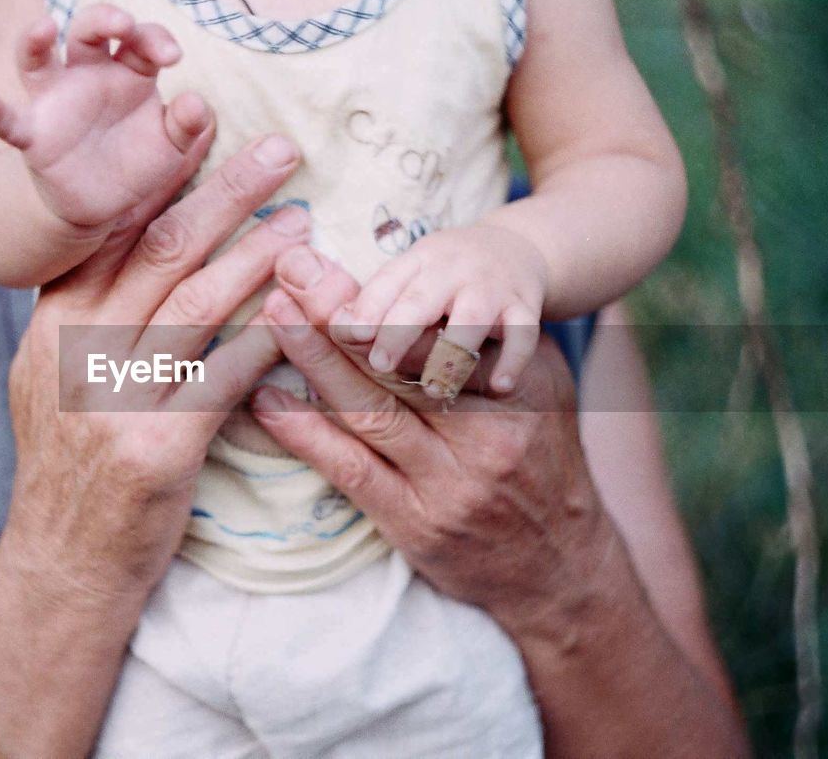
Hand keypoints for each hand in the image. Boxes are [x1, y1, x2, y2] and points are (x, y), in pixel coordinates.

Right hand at [0, 5, 209, 234]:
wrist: (103, 206)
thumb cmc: (137, 163)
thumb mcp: (171, 146)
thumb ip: (187, 124)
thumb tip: (196, 103)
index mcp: (128, 71)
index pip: (141, 40)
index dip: (155, 39)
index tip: (173, 57)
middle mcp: (87, 75)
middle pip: (89, 30)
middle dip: (104, 19)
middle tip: (124, 24)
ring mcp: (55, 101)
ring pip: (37, 58)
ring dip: (36, 40)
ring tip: (44, 27)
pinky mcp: (33, 135)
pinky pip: (9, 121)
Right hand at [4, 135, 306, 604]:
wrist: (63, 563)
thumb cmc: (69, 468)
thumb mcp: (46, 381)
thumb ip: (78, 315)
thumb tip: (119, 247)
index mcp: (51, 325)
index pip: (109, 229)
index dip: (161, 174)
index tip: (203, 129)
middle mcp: (75, 351)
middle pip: (160, 250)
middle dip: (226, 194)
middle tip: (280, 153)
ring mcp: (113, 400)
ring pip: (197, 306)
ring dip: (259, 258)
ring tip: (304, 226)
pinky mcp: (157, 448)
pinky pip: (225, 380)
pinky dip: (267, 344)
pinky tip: (303, 319)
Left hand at [254, 245, 612, 628]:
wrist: (561, 567)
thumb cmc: (539, 461)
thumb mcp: (542, 389)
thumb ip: (491, 343)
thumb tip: (426, 289)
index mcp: (517, 386)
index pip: (436, 330)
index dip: (375, 294)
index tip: (322, 261)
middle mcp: (488, 431)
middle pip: (398, 362)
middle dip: (335, 314)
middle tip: (287, 274)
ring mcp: (450, 482)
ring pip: (371, 411)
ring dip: (314, 361)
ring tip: (270, 320)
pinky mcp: (417, 524)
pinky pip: (353, 470)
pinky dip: (305, 433)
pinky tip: (266, 401)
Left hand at [340, 225, 549, 396]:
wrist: (519, 248)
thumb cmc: (446, 277)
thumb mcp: (412, 275)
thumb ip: (377, 302)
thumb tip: (335, 327)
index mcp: (417, 260)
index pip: (387, 282)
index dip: (369, 308)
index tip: (350, 335)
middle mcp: (452, 269)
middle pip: (422, 300)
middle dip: (400, 331)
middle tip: (380, 363)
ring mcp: (491, 287)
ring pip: (471, 320)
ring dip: (451, 353)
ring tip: (435, 388)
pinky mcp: (525, 305)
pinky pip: (523, 334)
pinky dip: (513, 361)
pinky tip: (499, 387)